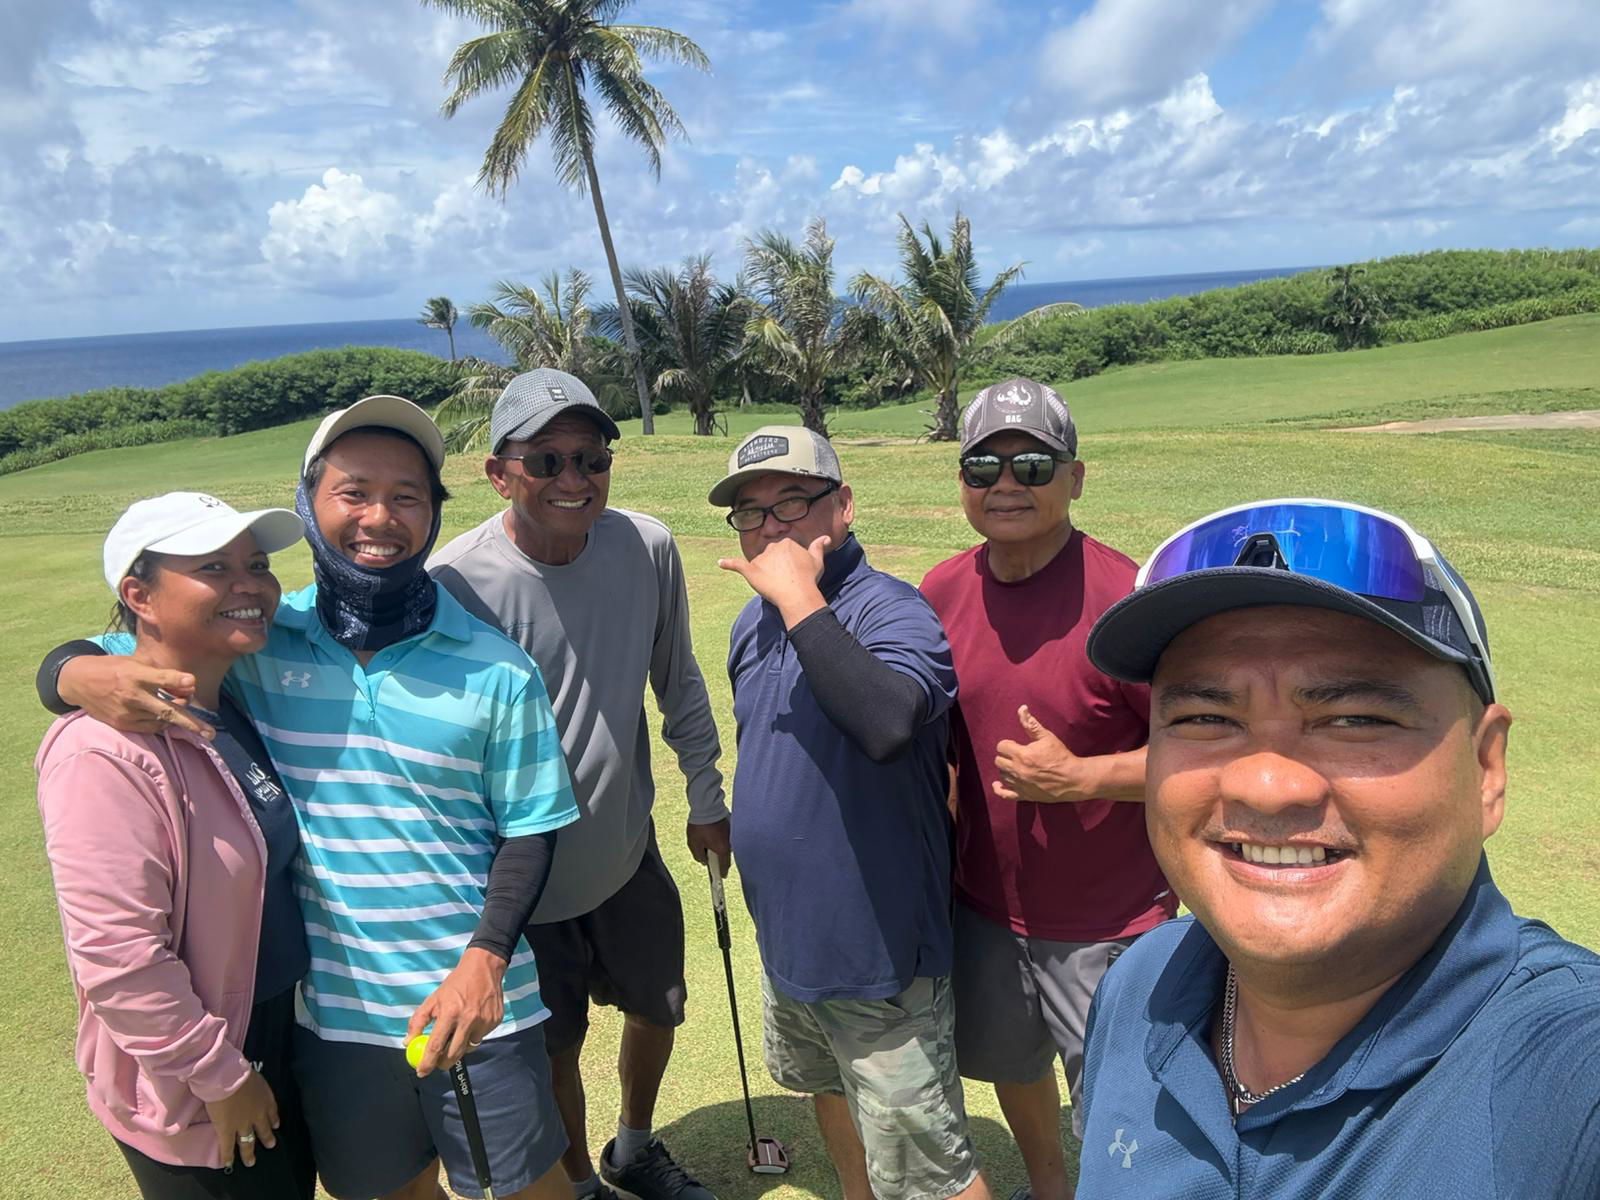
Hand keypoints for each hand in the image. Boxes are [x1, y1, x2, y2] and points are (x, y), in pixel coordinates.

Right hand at [57, 656, 215, 738]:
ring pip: (162, 721)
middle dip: (191, 723)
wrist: (78, 681)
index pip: (162, 679)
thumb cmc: (114, 667)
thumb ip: (162, 673)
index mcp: (135, 675)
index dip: (178, 681)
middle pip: (167, 711)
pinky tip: (166, 718)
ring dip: (177, 719)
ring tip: (186, 715)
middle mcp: (132, 696)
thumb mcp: (136, 662)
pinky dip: (162, 724)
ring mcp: (127, 713)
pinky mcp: (121, 724)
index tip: (192, 683)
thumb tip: (189, 687)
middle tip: (211, 734)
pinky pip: (150, 728)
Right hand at [204, 1069, 277, 1167]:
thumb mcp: (254, 1077)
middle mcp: (258, 1114)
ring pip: (248, 1142)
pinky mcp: (228, 1130)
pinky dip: (228, 1156)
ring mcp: (243, 1124)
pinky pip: (228, 1146)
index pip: (272, 1112)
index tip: (275, 1125)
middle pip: (264, 1129)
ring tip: (251, 1162)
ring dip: (249, 1153)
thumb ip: (254, 1086)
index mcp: (265, 1099)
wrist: (228, 1078)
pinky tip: (228, 1164)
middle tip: (270, 1145)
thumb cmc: (239, 1071)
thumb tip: (250, 1086)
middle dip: (267, 1138)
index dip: (273, 1120)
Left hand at [406, 947, 506, 1075]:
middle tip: (438, 1063)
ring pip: (469, 1047)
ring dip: (460, 1047)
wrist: (484, 968)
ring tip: (457, 1032)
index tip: (421, 1072)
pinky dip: (473, 1035)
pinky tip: (472, 1021)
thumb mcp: (433, 998)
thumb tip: (408, 1042)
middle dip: (443, 1063)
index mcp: (450, 1013)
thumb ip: (418, 1021)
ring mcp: (484, 1022)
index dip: (427, 1062)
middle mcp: (468, 1019)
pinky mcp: (495, 1021)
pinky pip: (481, 1037)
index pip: (436, 1045)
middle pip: (453, 1054)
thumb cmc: (455, 984)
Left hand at [687, 818, 731, 875]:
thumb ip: (699, 856)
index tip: (721, 877)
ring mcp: (731, 834)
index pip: (724, 866)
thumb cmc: (700, 826)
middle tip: (710, 858)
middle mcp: (730, 843)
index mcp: (722, 849)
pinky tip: (712, 835)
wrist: (706, 807)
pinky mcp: (730, 827)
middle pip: (726, 856)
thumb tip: (704, 861)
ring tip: (708, 843)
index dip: (722, 873)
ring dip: (719, 848)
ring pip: (726, 846)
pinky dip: (721, 839)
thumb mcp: (694, 844)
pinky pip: (726, 837)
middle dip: (719, 859)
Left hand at [718, 535, 829, 627]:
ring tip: (775, 585)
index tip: (794, 573)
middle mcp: (772, 547)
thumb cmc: (809, 578)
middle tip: (786, 581)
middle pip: (770, 556)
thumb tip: (826, 537)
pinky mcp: (750, 570)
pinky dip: (728, 563)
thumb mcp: (817, 560)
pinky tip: (721, 563)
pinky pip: (737, 565)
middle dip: (775, 567)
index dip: (788, 564)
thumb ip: (818, 547)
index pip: (783, 550)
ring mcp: (760, 559)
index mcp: (787, 543)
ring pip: (759, 564)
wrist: (798, 594)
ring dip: (763, 573)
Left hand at [993, 705, 1095, 803]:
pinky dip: (999, 789)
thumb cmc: (1061, 756)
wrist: (1073, 779)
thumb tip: (1022, 709)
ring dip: (1005, 769)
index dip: (1007, 744)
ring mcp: (1020, 784)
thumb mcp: (1047, 737)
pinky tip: (997, 784)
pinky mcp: (1024, 795)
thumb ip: (1031, 724)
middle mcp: (1018, 770)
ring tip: (1015, 765)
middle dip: (1005, 756)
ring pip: (1001, 775)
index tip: (1015, 744)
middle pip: (998, 761)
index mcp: (1022, 755)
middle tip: (1015, 754)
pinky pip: (1004, 794)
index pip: (1001, 746)